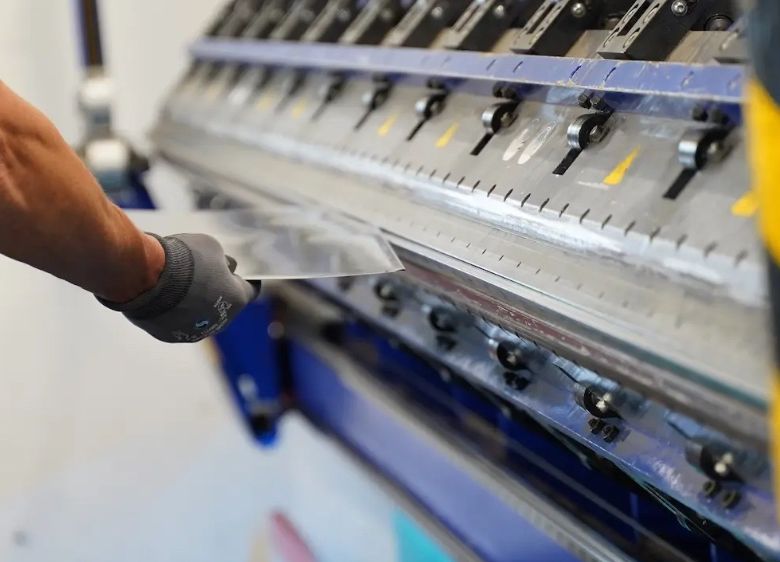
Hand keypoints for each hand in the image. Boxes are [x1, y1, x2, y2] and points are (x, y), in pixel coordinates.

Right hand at [99, 233, 259, 342]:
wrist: (147, 277)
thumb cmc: (185, 258)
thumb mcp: (212, 247)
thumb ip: (221, 261)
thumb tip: (223, 267)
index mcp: (237, 299)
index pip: (250, 290)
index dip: (245, 280)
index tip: (240, 274)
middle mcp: (220, 321)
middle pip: (225, 305)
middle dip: (219, 291)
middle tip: (206, 276)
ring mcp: (194, 332)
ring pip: (201, 317)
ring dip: (196, 304)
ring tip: (181, 286)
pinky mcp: (170, 336)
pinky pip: (178, 323)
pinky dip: (175, 313)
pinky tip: (165, 298)